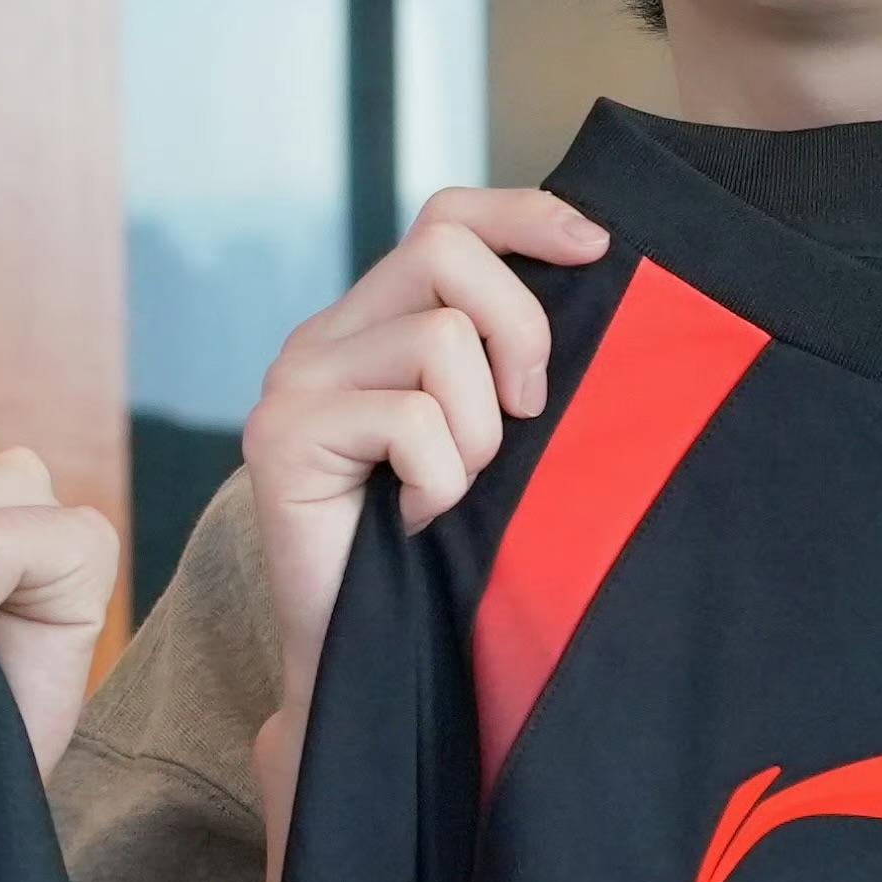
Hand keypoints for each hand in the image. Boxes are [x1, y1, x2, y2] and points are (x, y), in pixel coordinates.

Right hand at [231, 183, 612, 858]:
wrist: (367, 667)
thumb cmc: (443, 559)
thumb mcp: (491, 441)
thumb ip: (506, 364)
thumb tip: (602, 287)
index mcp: (372, 325)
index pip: (446, 216)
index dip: (525, 215)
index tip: (600, 250)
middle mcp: (322, 338)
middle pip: (442, 251)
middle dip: (518, 328)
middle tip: (528, 418)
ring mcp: (293, 383)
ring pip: (438, 342)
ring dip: (478, 434)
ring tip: (456, 494)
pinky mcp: (280, 438)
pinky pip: (410, 421)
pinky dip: (441, 481)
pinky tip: (420, 522)